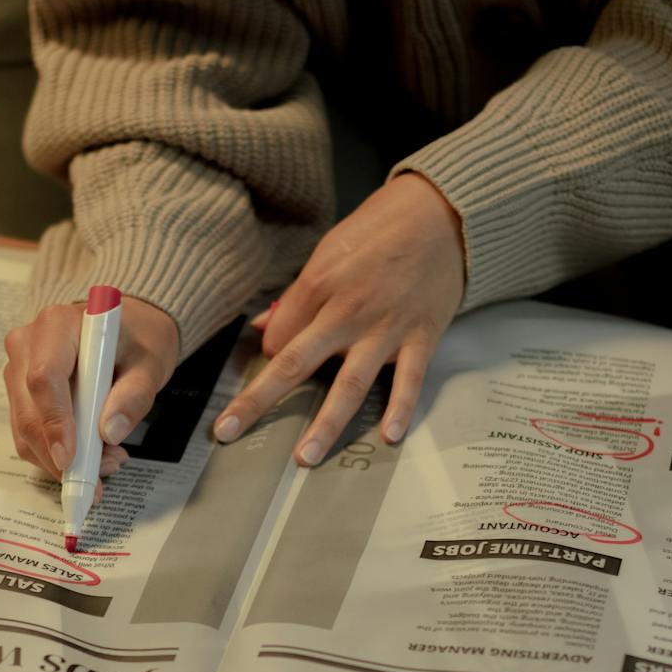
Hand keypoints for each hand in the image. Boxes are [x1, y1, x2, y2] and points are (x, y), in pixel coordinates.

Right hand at [2, 295, 179, 478]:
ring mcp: (18, 369)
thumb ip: (133, 396)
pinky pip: (29, 433)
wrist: (125, 332)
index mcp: (57, 325)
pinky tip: (92, 453)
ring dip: (61, 459)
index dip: (55, 422)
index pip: (44, 378)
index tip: (69, 458)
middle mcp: (28, 345)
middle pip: (29, 411)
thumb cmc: (136, 341)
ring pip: (26, 429)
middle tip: (100, 476)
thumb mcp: (149, 364)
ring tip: (107, 461)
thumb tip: (109, 432)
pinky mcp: (20, 393)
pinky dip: (56, 453)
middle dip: (60, 454)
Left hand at [214, 173, 463, 464]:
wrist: (442, 214)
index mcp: (319, 287)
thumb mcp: (329, 252)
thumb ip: (297, 296)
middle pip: (295, 365)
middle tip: (229, 431)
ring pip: (349, 384)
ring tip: (306, 457)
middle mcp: (347, 313)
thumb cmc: (380, 230)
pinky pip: (409, 380)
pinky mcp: (421, 338)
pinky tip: (389, 437)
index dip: (269, 357)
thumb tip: (262, 328)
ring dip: (326, 424)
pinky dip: (400, 409)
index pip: (279, 338)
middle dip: (258, 401)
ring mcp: (385, 329)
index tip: (272, 365)